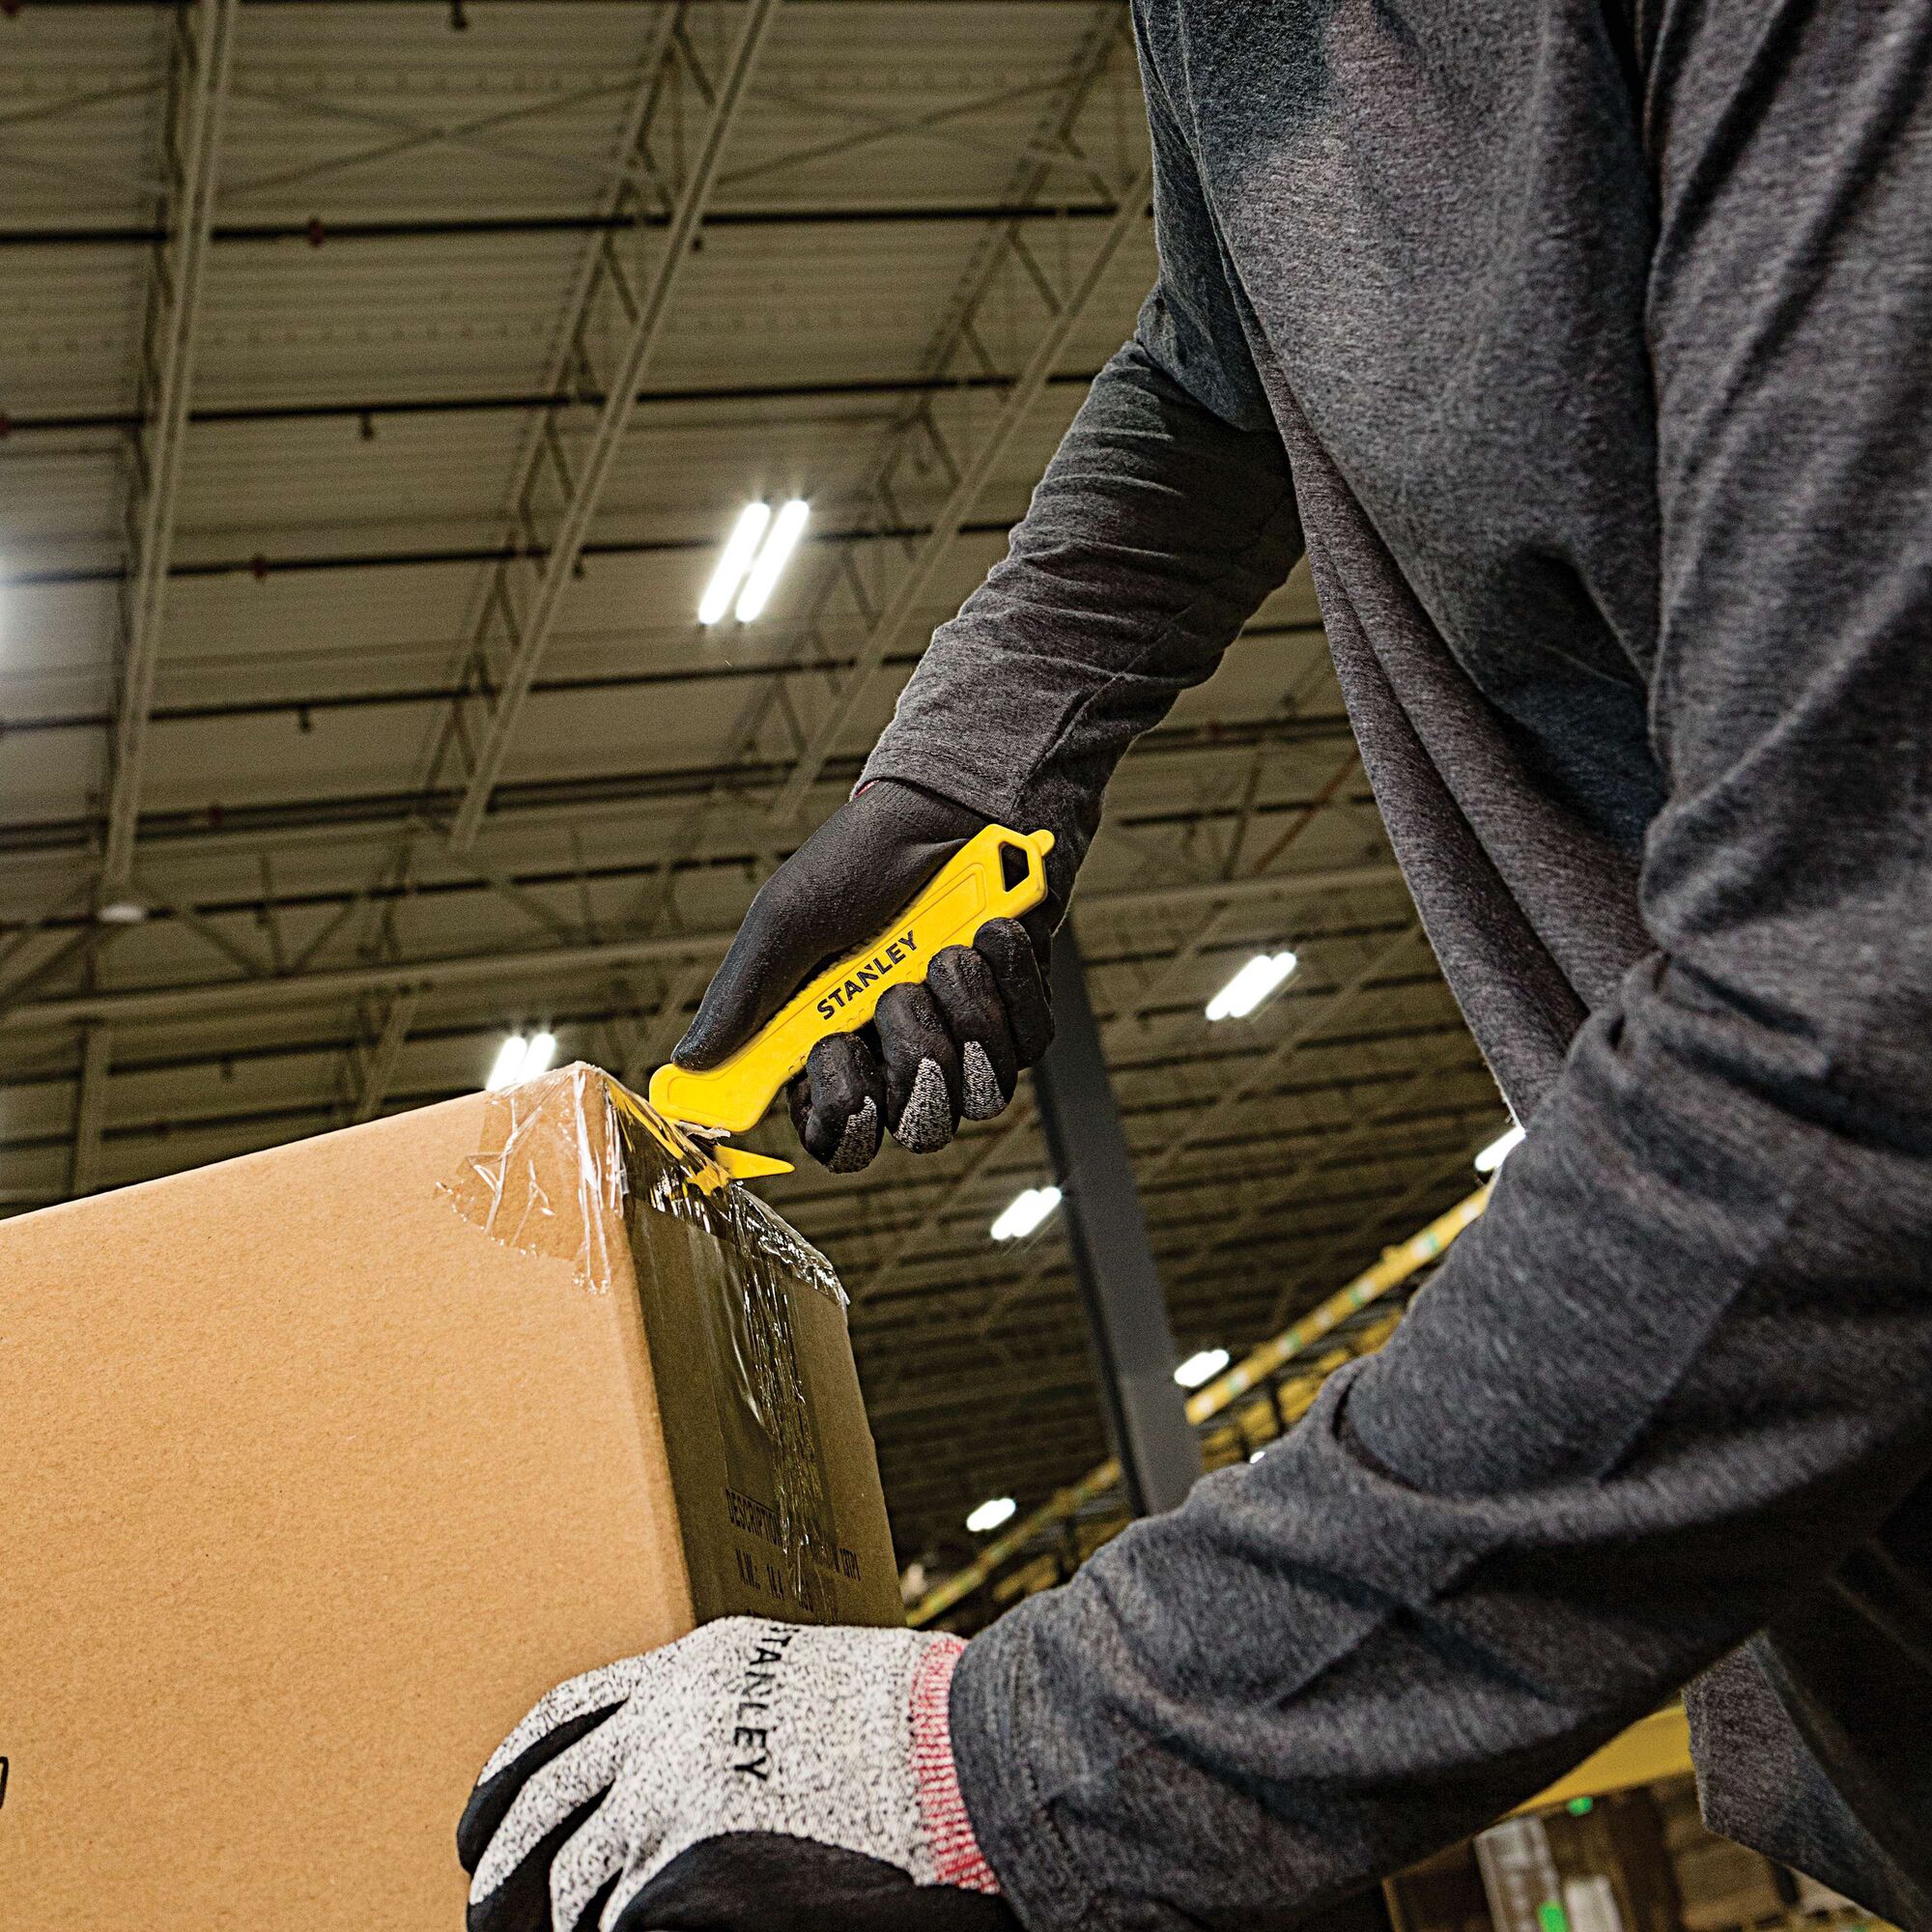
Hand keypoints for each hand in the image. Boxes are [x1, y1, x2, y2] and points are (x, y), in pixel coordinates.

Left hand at [459, 1618, 1016, 1931]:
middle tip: (487, 1924)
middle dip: (497, 1879)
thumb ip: (738, 1719)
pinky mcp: (692, 1874)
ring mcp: (673, 1797)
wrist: (980, 1759)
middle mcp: (666, 1724)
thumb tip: (691, 1779)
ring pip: (569, 1889)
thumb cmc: (924, 1736)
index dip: (509, 1782)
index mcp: (694, 1669)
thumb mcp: (811, 1689)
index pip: (560, 1721)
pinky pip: (617, 1930)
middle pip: (534, 1809)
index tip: (483, 1831)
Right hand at [672, 781, 1053, 1171]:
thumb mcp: (786, 920)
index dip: (843, 1120)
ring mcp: (963, 1041)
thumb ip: (742, 997)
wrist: (950, 805)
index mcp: (831, 1047)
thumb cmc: (861, 860)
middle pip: (916, 1125)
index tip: (838, 1061)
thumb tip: (690, 1063)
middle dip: (913, 1057)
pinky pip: (1025, 1041)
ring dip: (961, 1011)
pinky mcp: (1018, 1016)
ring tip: (945, 950)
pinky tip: (987, 933)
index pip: (839, 1130)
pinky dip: (1006, 982)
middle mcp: (898, 1056)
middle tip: (896, 994)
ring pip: (978, 1092)